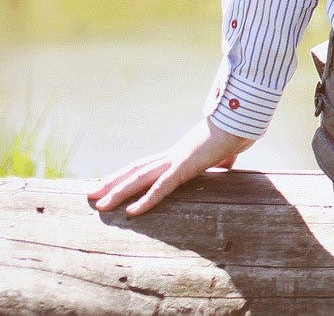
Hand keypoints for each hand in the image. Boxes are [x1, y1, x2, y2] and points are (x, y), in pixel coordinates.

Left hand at [89, 118, 254, 216]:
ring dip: (118, 192)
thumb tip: (227, 165)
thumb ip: (223, 160)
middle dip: (112, 183)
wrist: (243, 120)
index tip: (110, 184)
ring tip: (99, 205)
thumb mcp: (227, 152)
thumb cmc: (237, 132)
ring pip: (140, 178)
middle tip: (90, 195)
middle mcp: (173, 156)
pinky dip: (146, 200)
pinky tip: (132, 212)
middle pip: (135, 170)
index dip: (127, 175)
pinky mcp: (186, 165)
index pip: (147, 165)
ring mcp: (177, 159)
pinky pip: (162, 187)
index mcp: (180, 154)